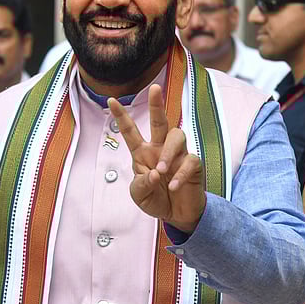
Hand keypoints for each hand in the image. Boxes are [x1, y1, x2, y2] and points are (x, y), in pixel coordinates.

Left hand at [108, 84, 206, 232]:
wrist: (177, 214)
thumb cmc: (155, 199)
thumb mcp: (139, 194)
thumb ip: (142, 184)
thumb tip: (155, 173)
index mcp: (142, 153)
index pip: (131, 131)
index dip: (121, 116)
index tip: (111, 100)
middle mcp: (160, 148)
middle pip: (160, 121)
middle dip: (156, 104)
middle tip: (154, 88)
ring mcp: (178, 154)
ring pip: (176, 136)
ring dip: (167, 152)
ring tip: (161, 169)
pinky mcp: (193, 165)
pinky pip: (190, 160)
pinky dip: (181, 174)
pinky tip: (174, 186)